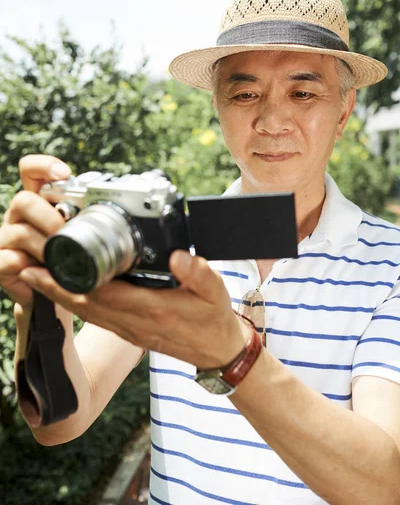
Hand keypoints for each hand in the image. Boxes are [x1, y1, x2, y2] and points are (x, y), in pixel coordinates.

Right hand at [0, 154, 70, 306]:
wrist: (50, 294)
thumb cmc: (66, 257)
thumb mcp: (79, 234)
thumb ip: (85, 218)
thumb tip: (110, 208)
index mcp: (38, 201)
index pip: (31, 171)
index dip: (44, 166)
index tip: (64, 173)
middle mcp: (18, 215)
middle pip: (24, 200)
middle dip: (49, 218)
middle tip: (65, 234)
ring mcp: (7, 238)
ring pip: (20, 232)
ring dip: (45, 247)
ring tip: (59, 258)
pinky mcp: (0, 262)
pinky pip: (8, 260)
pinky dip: (29, 267)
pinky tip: (42, 272)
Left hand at [19, 250, 249, 369]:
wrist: (217, 352)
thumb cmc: (214, 319)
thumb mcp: (216, 292)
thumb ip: (198, 273)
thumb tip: (178, 254)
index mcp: (153, 308)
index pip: (103, 293)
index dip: (71, 281)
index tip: (47, 266)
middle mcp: (134, 321)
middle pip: (84, 303)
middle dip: (52, 287)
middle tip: (26, 267)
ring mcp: (129, 329)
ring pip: (85, 311)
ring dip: (57, 296)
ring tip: (35, 277)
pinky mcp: (129, 331)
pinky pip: (95, 317)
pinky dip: (74, 303)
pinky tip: (63, 292)